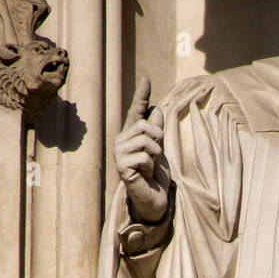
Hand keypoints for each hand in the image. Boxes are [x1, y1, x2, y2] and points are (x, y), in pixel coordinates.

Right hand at [114, 77, 170, 223]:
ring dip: (155, 156)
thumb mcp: (160, 149)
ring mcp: (119, 153)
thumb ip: (157, 131)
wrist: (154, 199)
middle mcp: (121, 141)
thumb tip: (156, 109)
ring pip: (146, 140)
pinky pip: (144, 156)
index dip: (141, 95)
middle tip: (154, 160)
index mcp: (131, 135)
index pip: (137, 111)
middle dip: (158, 143)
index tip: (146, 78)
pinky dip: (150, 167)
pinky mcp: (121, 166)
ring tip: (149, 168)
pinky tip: (144, 176)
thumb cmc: (156, 175)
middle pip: (146, 126)